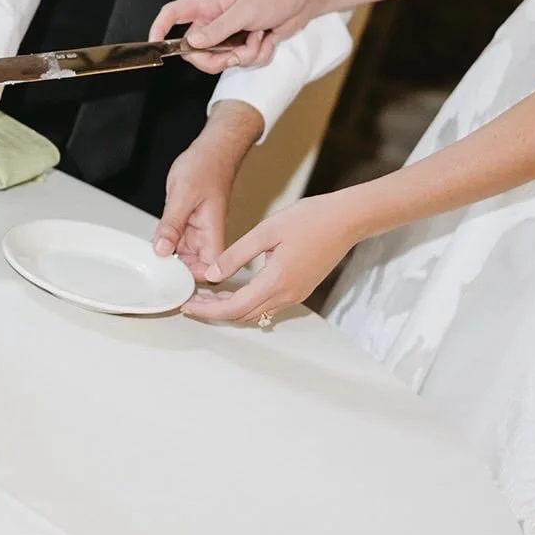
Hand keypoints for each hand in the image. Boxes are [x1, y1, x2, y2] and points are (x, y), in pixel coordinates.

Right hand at [149, 0, 317, 74]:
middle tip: (236, 53)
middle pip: (196, 52)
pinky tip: (268, 38)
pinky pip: (243, 62)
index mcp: (208, 6)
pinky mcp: (244, 46)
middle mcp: (214, 22)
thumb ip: (217, 30)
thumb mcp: (244, 12)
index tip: (156, 44)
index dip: (160, 28)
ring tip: (260, 36)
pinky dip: (258, 55)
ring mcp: (229, 36)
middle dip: (218, 58)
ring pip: (222, 61)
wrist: (302, 1)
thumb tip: (191, 43)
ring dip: (245, 55)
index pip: (173, 14)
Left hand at [152, 102, 264, 278]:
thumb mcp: (183, 194)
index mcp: (213, 231)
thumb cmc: (207, 164)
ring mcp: (198, 229)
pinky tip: (152, 242)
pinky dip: (165, 243)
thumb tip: (161, 250)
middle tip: (153, 274)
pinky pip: (177, 239)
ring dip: (168, 258)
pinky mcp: (189, 221)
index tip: (171, 283)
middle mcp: (207, 234)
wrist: (213, 147)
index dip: (193, 280)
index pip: (210, 270)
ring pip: (182, 254)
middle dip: (175, 272)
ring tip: (149, 261)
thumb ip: (172, 224)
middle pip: (194, 266)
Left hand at [181, 188, 364, 324]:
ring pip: (256, 312)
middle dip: (215, 312)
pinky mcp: (301, 288)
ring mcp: (296, 294)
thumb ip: (237, 254)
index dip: (208, 309)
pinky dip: (248, 302)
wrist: (347, 219)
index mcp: (276, 281)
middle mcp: (287, 295)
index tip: (188, 304)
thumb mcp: (266, 230)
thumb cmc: (311, 218)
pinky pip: (269, 304)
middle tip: (192, 301)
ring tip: (208, 296)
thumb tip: (213, 275)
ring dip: (231, 308)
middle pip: (243, 315)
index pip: (234, 308)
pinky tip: (235, 288)